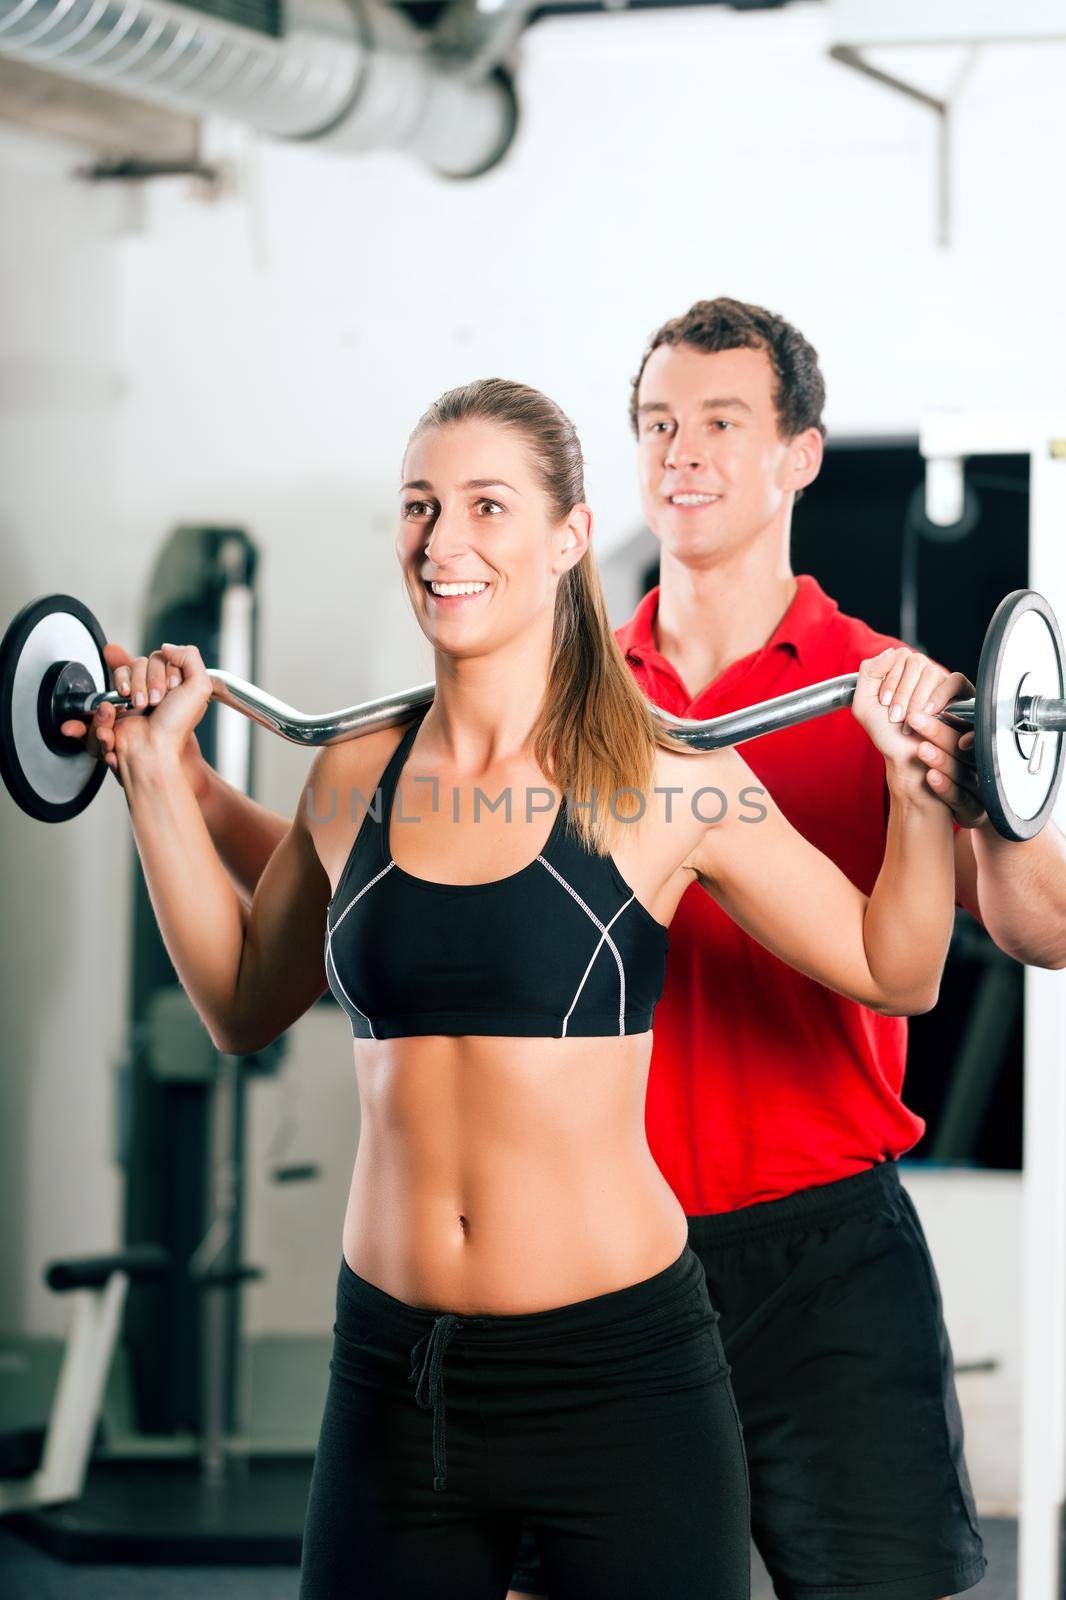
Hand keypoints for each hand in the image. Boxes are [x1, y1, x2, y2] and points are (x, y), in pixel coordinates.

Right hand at [59, 642, 213, 789]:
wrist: (152, 751)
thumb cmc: (176, 726)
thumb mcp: (199, 687)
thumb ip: (190, 657)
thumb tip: (167, 647)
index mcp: (174, 684)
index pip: (162, 657)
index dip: (166, 671)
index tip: (172, 690)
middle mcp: (155, 688)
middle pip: (141, 662)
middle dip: (149, 681)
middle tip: (155, 702)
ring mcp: (134, 696)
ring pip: (124, 671)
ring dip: (133, 688)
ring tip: (139, 707)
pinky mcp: (115, 707)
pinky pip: (106, 690)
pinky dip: (111, 700)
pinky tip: (118, 712)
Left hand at [851, 646, 979, 807]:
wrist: (905, 757)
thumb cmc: (887, 733)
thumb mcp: (864, 703)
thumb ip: (868, 673)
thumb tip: (891, 651)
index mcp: (902, 671)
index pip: (900, 656)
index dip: (890, 680)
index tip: (884, 703)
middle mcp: (923, 673)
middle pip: (916, 662)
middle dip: (902, 693)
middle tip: (896, 717)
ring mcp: (942, 682)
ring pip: (931, 672)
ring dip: (917, 699)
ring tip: (910, 721)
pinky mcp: (960, 694)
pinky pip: (954, 680)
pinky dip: (940, 695)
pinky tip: (930, 711)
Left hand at [894, 695, 986, 830]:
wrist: (951, 810)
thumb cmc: (943, 770)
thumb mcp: (942, 742)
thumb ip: (935, 718)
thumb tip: (916, 687)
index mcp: (972, 740)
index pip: (970, 721)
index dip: (954, 713)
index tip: (934, 706)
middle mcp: (978, 761)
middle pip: (961, 744)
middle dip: (938, 731)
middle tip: (915, 718)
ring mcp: (977, 785)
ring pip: (961, 769)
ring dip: (941, 758)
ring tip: (921, 749)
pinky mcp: (973, 808)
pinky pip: (960, 797)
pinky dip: (945, 786)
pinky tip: (930, 777)